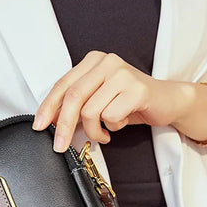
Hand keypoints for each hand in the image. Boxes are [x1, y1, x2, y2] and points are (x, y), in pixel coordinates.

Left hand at [32, 51, 203, 150]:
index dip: (48, 107)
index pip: (63, 85)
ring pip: (91, 110)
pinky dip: (113, 127)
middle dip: (64, 126)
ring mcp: (122, 73)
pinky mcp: (137, 88)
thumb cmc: (128, 102)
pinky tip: (121, 124)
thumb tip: (50, 122)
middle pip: (74, 97)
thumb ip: (75, 105)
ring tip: (103, 133)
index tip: (39, 126)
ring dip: (94, 131)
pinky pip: (111, 116)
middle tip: (60, 146)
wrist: (167, 101)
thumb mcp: (97, 100)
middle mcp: (106, 62)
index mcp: (92, 61)